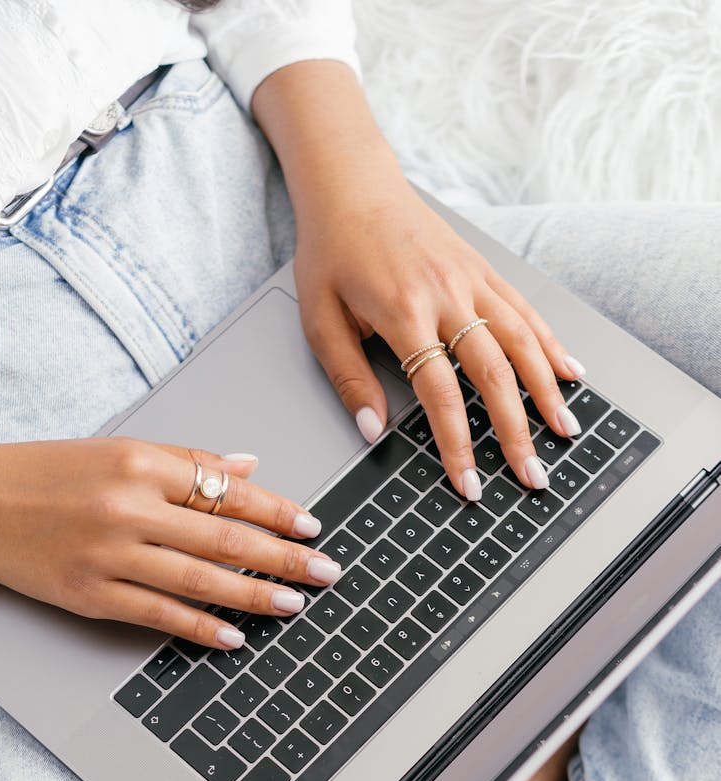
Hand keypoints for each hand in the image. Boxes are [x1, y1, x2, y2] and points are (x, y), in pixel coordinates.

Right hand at [0, 438, 340, 648]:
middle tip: (326, 572)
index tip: (311, 525)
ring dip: (255, 595)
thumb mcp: (121, 449)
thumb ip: (189, 460)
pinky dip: (201, 628)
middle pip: (225, 537)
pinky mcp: (90, 595)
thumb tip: (250, 468)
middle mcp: (129, 508)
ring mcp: (110, 555)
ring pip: (200, 580)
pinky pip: (159, 615)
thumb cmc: (51, 473)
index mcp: (142, 464)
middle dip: (285, 557)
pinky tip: (236, 636)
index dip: (278, 510)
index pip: (228, 491)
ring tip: (294, 604)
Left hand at [295, 176, 584, 498]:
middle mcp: (447, 294)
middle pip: (494, 374)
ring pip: (522, 341)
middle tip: (532, 475)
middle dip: (516, 431)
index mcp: (404, 312)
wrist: (351, 185)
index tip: (470, 484)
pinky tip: (570, 373)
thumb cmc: (331, 253)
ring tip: (565, 432)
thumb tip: (374, 431)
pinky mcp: (484, 267)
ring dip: (547, 392)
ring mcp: (472, 278)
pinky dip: (551, 344)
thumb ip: (349, 378)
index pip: (440, 393)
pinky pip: (526, 309)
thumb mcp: (320, 320)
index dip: (458, 444)